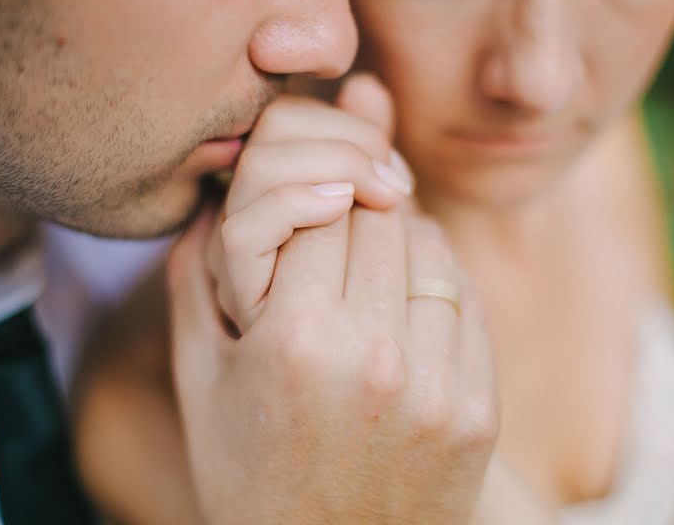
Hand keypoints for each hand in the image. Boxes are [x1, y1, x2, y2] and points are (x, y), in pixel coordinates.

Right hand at [167, 74, 497, 522]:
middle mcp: (375, 355)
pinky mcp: (478, 409)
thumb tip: (211, 198)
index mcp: (295, 339)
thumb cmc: (248, 475)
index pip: (322, 209)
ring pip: (432, 249)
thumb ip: (195, 278)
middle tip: (338, 227)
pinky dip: (438, 284)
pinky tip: (407, 304)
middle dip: (355, 213)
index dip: (310, 201)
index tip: (306, 212)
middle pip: (382, 219)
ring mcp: (437, 384)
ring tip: (371, 264)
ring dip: (400, 241)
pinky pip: (467, 300)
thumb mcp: (199, 381)